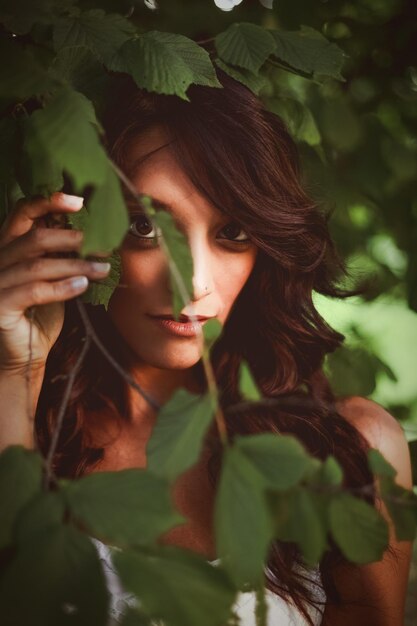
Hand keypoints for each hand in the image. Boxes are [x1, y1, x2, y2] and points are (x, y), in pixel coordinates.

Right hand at [0, 192, 110, 374]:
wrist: (25, 356)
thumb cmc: (39, 315)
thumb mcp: (54, 278)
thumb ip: (63, 255)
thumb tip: (98, 236)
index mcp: (8, 247)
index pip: (22, 213)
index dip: (49, 202)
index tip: (79, 202)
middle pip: (35, 238)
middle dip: (73, 240)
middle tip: (103, 247)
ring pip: (38, 265)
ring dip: (76, 265)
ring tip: (103, 269)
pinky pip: (34, 290)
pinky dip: (62, 286)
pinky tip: (83, 286)